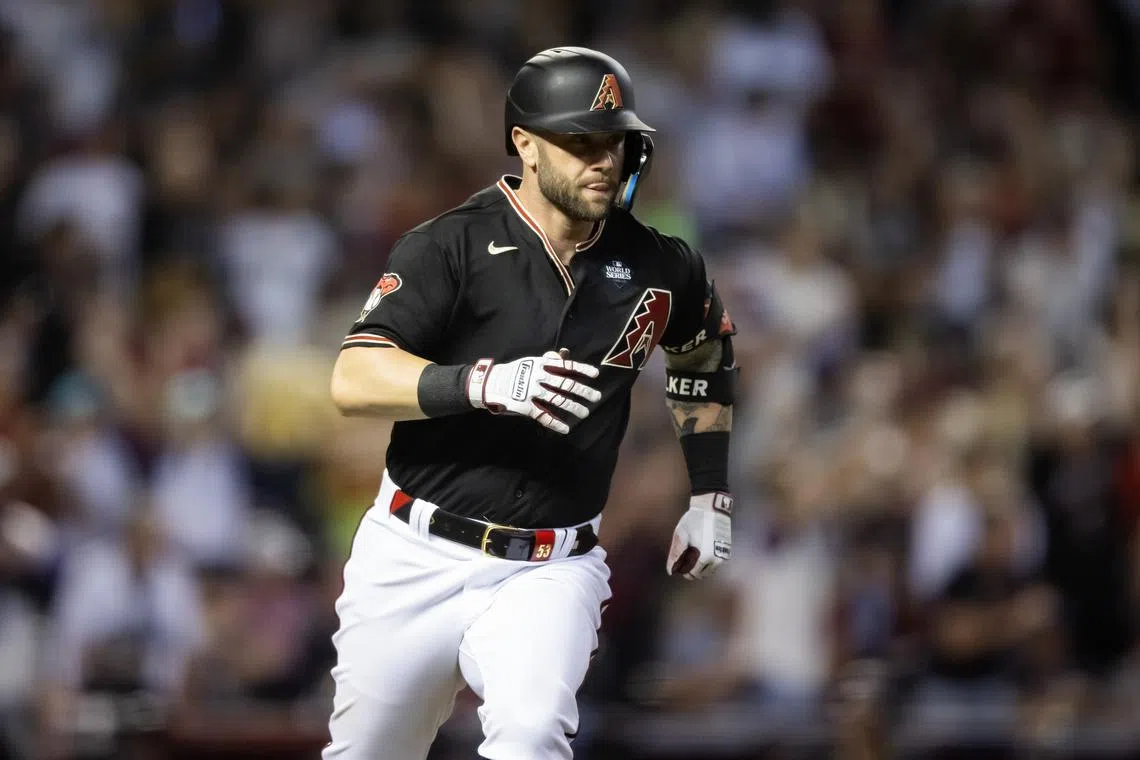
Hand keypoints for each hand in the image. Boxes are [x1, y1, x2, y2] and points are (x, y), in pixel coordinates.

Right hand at [467, 349, 600, 433]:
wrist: (491, 382)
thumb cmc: (515, 371)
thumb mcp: (531, 361)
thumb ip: (548, 360)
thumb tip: (564, 355)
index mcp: (541, 364)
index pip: (566, 366)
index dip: (582, 370)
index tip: (595, 375)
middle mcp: (538, 377)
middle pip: (565, 385)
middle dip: (583, 391)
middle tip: (596, 397)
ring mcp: (532, 392)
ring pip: (558, 401)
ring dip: (573, 407)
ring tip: (584, 413)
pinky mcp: (525, 406)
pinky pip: (544, 416)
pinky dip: (556, 424)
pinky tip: (566, 428)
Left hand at [666, 492, 731, 579]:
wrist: (712, 508)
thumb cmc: (694, 520)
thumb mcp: (681, 536)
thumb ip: (675, 555)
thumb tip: (670, 571)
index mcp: (703, 557)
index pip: (691, 574)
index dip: (683, 570)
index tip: (679, 561)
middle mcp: (716, 560)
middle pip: (701, 575)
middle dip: (691, 569)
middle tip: (685, 556)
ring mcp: (723, 556)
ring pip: (709, 571)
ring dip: (701, 567)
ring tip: (693, 552)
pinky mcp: (727, 551)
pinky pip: (716, 563)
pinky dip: (708, 562)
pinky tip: (702, 549)